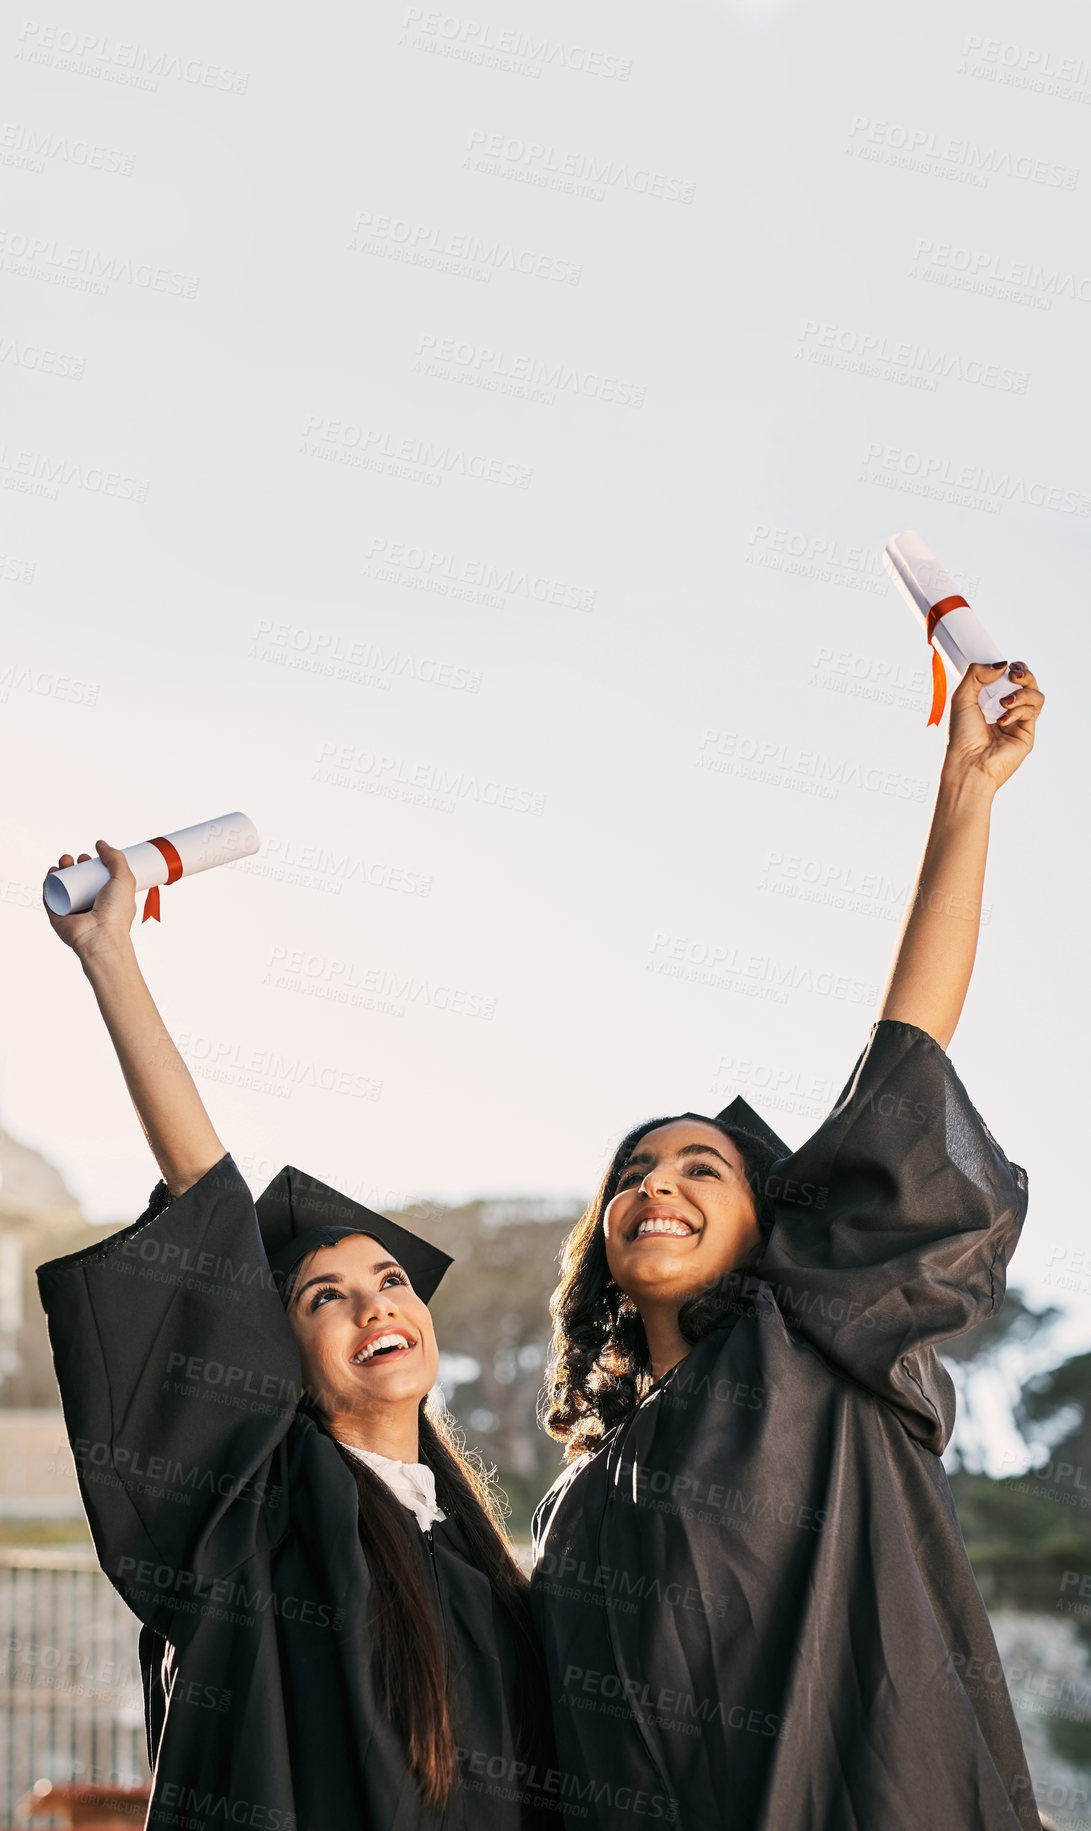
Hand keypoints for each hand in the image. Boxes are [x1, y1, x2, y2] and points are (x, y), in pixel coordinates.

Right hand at [45, 840, 137, 959]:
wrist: (100, 937)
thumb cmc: (116, 912)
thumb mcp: (124, 879)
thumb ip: (116, 858)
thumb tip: (101, 844)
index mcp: (108, 899)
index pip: (95, 879)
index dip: (90, 865)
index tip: (88, 857)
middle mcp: (90, 905)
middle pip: (78, 881)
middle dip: (74, 866)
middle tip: (75, 859)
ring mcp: (73, 911)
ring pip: (63, 887)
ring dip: (61, 871)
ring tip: (64, 861)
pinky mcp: (58, 916)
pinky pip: (51, 898)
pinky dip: (48, 884)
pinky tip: (52, 872)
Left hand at [943, 661, 1043, 791]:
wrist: (968, 763)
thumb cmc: (960, 736)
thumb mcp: (961, 697)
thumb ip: (977, 674)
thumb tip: (1002, 664)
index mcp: (988, 701)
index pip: (1007, 678)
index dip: (1010, 668)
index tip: (1006, 665)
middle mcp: (1004, 710)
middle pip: (1026, 682)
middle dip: (1023, 673)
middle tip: (1013, 674)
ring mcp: (1017, 722)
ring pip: (1035, 694)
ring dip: (1022, 691)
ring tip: (1004, 701)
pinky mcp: (1026, 733)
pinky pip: (1033, 710)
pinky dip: (1019, 709)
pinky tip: (1003, 719)